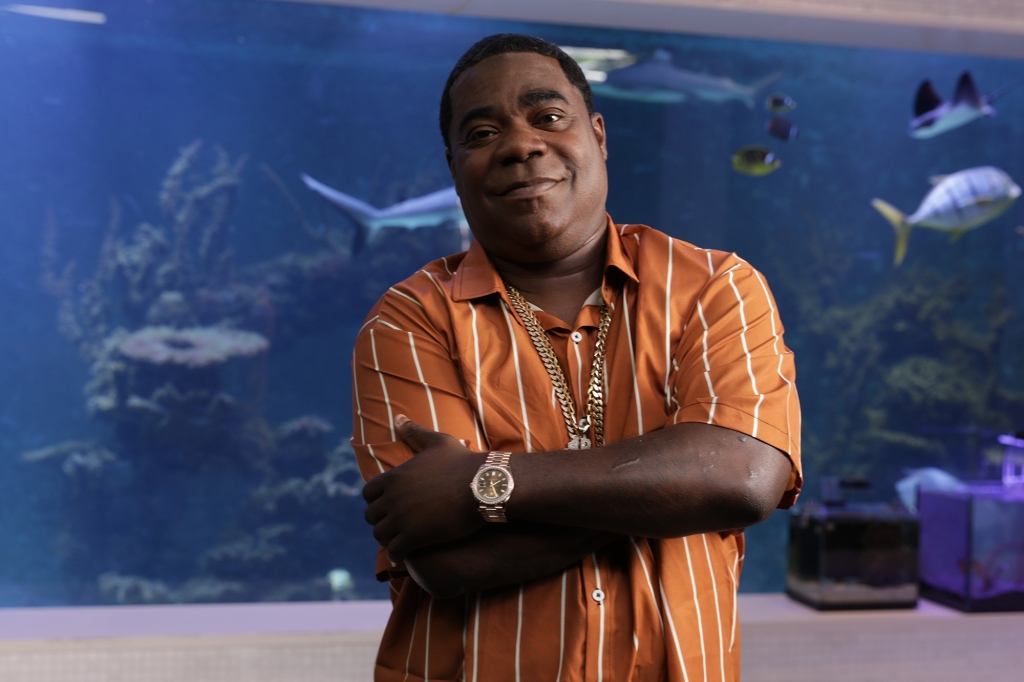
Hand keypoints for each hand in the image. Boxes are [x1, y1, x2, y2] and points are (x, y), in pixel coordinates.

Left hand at [362, 415, 486, 561]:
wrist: (484, 486)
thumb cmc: (463, 462)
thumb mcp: (437, 442)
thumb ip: (414, 432)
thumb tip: (398, 418)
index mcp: (395, 476)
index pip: (367, 493)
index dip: (375, 501)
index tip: (388, 506)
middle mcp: (393, 498)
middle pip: (370, 516)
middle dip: (380, 521)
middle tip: (394, 525)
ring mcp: (403, 518)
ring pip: (379, 535)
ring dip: (387, 539)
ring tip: (398, 540)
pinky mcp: (415, 537)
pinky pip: (394, 551)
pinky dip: (397, 553)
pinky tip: (405, 552)